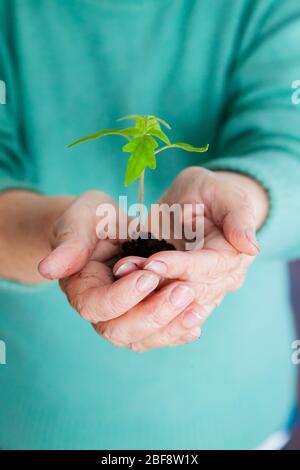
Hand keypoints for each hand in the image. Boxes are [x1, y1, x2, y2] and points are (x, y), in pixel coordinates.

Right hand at [39, 190, 202, 349]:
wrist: (109, 228)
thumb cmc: (92, 221)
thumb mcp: (80, 222)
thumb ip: (69, 244)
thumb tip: (47, 268)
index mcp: (81, 290)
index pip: (97, 306)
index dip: (122, 296)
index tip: (149, 276)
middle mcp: (101, 312)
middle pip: (121, 331)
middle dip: (154, 314)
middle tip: (183, 292)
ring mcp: (123, 317)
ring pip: (143, 338)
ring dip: (171, 326)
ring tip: (198, 307)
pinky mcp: (143, 315)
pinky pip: (159, 333)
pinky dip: (178, 330)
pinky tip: (198, 320)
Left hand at [112, 167, 267, 351]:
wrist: (197, 206)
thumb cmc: (211, 195)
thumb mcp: (226, 194)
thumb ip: (238, 216)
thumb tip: (252, 246)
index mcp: (231, 258)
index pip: (207, 269)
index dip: (180, 267)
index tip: (153, 262)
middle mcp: (218, 282)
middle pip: (188, 294)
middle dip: (155, 285)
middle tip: (125, 272)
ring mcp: (198, 293)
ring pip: (173, 309)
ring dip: (144, 300)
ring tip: (121, 282)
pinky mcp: (178, 298)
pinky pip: (162, 314)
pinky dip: (141, 309)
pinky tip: (121, 301)